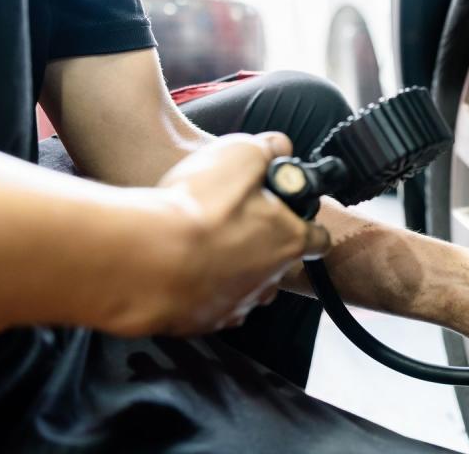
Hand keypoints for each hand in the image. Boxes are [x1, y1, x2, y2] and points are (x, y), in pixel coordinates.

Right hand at [109, 132, 330, 335]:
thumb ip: (267, 149)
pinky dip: (203, 289)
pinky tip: (184, 269)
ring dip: (233, 269)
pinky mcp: (202, 320)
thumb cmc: (198, 209)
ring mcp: (236, 304)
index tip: (294, 216)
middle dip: (263, 244)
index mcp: (288, 240)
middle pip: (279, 263)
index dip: (308, 225)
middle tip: (233, 223)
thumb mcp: (240, 155)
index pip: (319, 239)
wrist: (148, 259)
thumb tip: (279, 148)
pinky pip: (211, 304)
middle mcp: (269, 279)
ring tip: (205, 247)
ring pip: (246, 286)